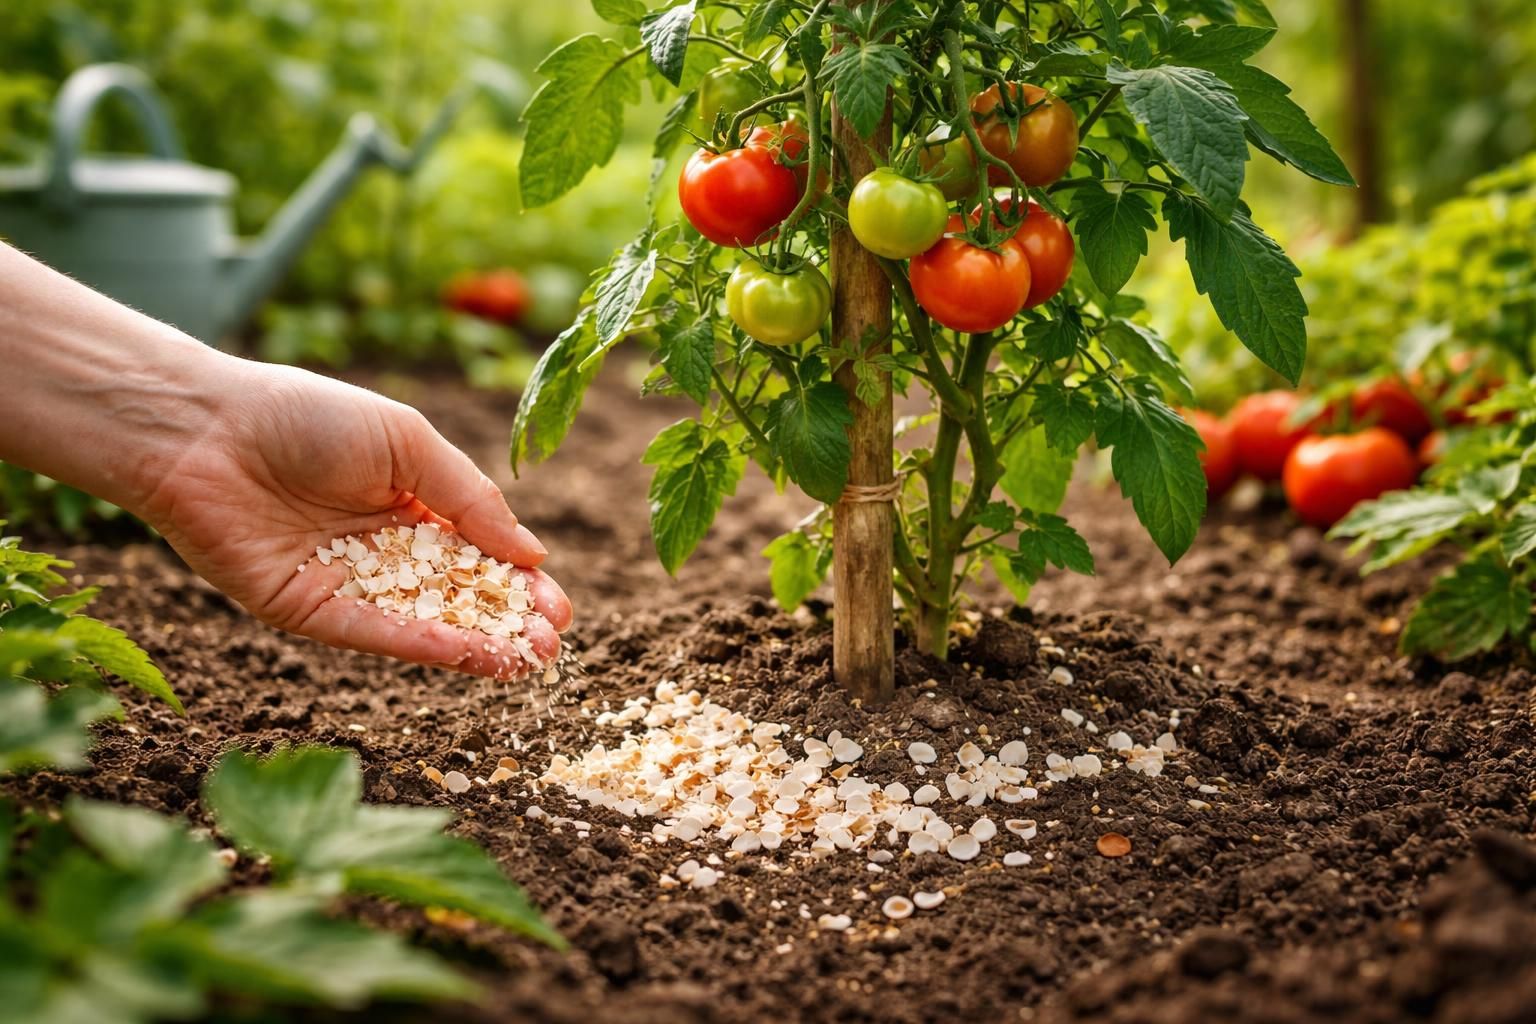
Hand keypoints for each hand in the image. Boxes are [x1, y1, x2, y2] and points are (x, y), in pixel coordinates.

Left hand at [137, 363, 571, 678]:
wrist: (206, 432)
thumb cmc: (307, 417)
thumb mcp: (407, 443)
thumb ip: (469, 497)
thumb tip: (531, 552)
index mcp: (408, 500)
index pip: (478, 550)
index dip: (519, 578)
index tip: (558, 607)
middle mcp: (380, 547)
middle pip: (457, 594)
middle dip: (508, 618)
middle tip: (553, 643)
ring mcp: (346, 583)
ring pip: (424, 622)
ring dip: (478, 643)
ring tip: (530, 660)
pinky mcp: (308, 612)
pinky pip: (375, 635)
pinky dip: (424, 646)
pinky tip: (471, 654)